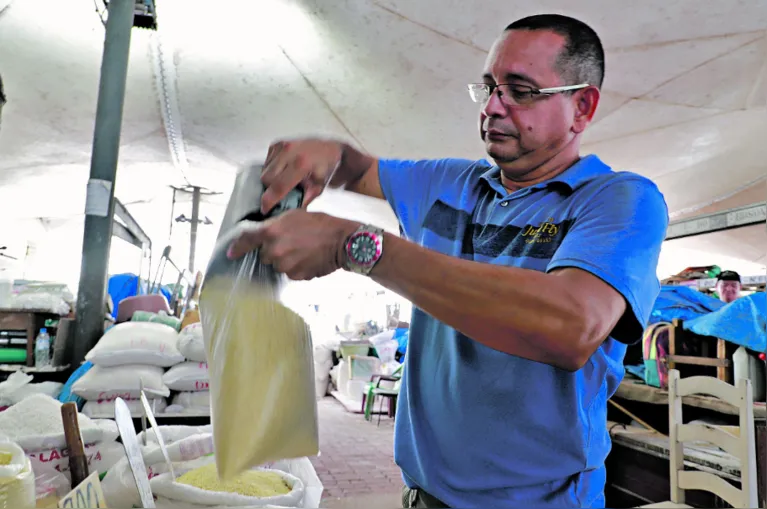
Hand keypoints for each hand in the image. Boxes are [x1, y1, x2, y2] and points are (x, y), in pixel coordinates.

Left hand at [227, 209, 359, 280]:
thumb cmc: (321, 224)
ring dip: (286, 260)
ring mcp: (284, 265)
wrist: (342, 241)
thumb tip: (266, 234)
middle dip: (274, 251)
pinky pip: (291, 273)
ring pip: (278, 265)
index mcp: (271, 231)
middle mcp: (274, 250)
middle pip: (264, 255)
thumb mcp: (294, 215)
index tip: (231, 253)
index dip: (237, 247)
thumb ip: (276, 225)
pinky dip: (297, 268)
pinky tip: (308, 259)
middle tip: (291, 242)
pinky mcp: (295, 276)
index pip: (246, 240)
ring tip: (303, 251)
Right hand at [260, 139, 342, 213]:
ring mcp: (281, 146)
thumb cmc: (325, 168)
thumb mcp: (319, 187)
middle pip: (266, 178)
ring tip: (284, 180)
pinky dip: (271, 169)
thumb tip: (290, 212)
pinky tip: (283, 170)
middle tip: (280, 192)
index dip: (269, 200)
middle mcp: (289, 152)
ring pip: (264, 170)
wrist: (329, 147)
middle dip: (270, 189)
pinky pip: (266, 162)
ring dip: (270, 179)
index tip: (265, 209)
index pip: (279, 186)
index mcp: (301, 164)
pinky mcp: (276, 143)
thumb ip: (304, 199)